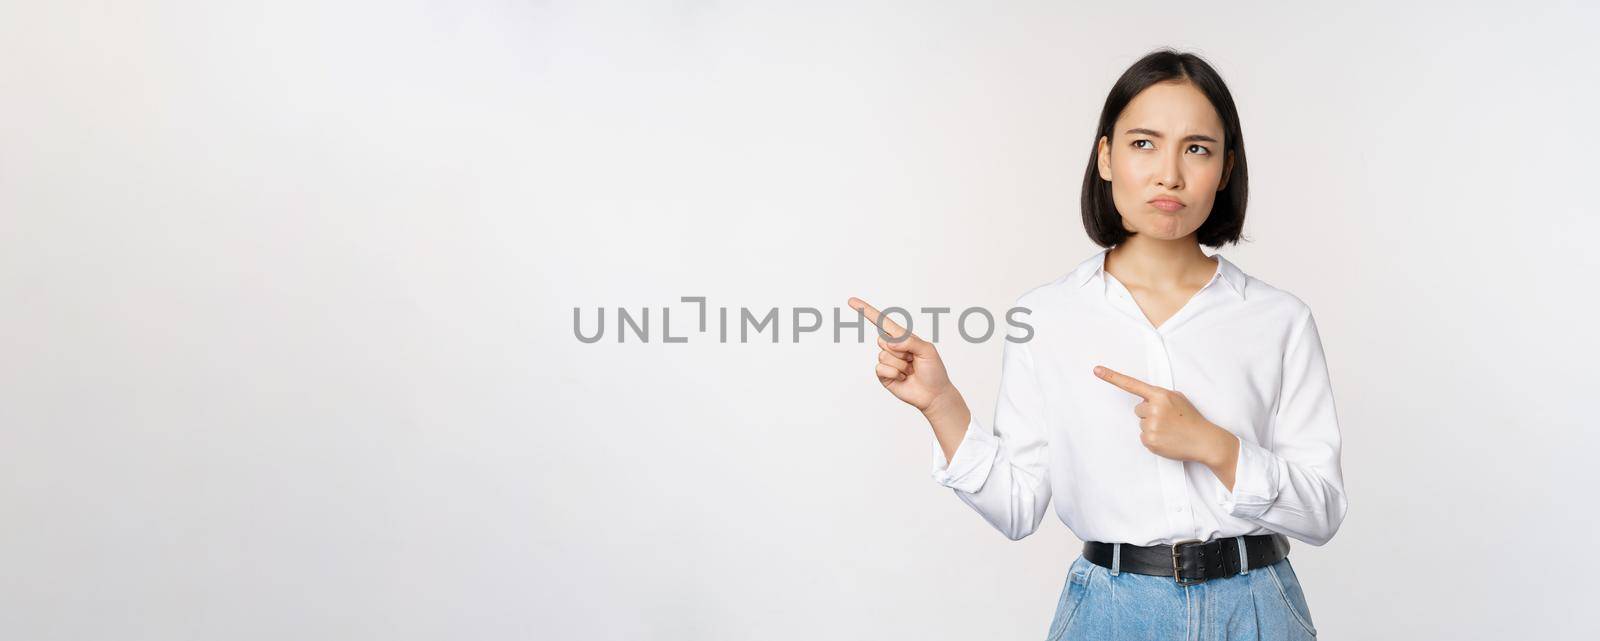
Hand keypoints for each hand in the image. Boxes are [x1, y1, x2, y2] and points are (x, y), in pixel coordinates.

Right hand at [847, 297, 957, 413]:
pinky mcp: (883, 375)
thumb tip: (889, 342)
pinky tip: (903, 378)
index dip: (866, 311)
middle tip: (913, 360)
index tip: (851, 301)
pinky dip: (894, 373)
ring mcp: (887, 361)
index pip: (882, 321)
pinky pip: (881, 368)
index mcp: (903, 337)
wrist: (933, 395)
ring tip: (910, 371)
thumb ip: (910, 341)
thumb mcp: (928, 350)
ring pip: (883, 355)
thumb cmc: (934, 371)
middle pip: (882, 340)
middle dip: (901, 351)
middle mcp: (892, 347)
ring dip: (900, 365)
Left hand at [1093, 365, 1234, 465]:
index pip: (1132, 384)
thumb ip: (1158, 396)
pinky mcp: (1150, 441)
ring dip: (1152, 426)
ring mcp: (1151, 425)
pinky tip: (1167, 438)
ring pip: (1141, 423)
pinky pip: (1143, 437)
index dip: (1112, 377)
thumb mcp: (1177, 399)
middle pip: (1138, 409)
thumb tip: (1143, 401)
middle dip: (1150, 414)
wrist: (1204, 440)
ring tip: (1170, 430)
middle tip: (1168, 419)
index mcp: (1160, 395)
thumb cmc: (1191, 418)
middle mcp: (1154, 409)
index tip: (1096, 370)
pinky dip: (1153, 438)